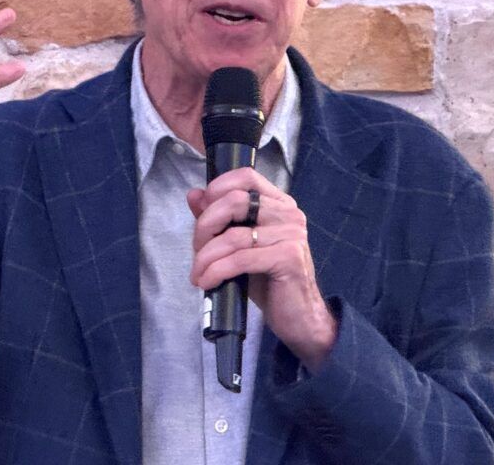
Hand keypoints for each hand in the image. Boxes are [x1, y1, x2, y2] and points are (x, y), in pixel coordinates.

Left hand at [187, 167, 336, 371]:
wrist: (299, 317)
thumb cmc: (267, 280)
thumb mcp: (239, 246)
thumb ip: (218, 219)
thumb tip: (194, 194)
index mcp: (279, 204)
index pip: (246, 176)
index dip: (218, 187)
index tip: (200, 211)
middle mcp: (289, 214)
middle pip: (234, 201)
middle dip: (205, 226)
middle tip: (196, 250)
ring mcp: (292, 234)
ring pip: (233, 235)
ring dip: (206, 256)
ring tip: (198, 273)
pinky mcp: (289, 258)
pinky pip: (240, 259)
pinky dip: (216, 271)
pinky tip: (206, 282)